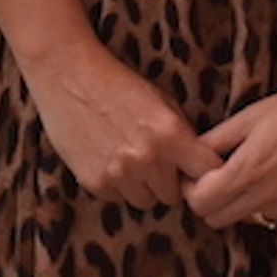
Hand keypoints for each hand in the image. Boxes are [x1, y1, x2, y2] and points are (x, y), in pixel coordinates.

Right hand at [24, 37, 224, 207]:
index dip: (203, 174)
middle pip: (174, 196)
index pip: (208, 174)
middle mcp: (149, 159)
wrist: (68, 74)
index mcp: (171, 135)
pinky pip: (117, 198)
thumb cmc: (118, 83)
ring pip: (145, 201)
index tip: (194, 170)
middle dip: (168, 182)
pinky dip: (115, 185)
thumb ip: (182, 135)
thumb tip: (198, 167)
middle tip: (154, 161)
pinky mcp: (95, 182)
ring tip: (128, 158)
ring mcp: (120, 174)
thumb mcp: (161, 100)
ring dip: (141, 187)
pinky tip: (106, 157)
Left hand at [183, 55, 276, 227]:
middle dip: (214, 199)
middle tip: (222, 172)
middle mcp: (271, 199)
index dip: (192, 189)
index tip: (198, 173)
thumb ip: (215, 141)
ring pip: (252, 217)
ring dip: (248, 199)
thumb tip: (190, 157)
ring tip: (265, 164)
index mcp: (249, 172)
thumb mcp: (249, 116)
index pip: (200, 205)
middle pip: (220, 219)